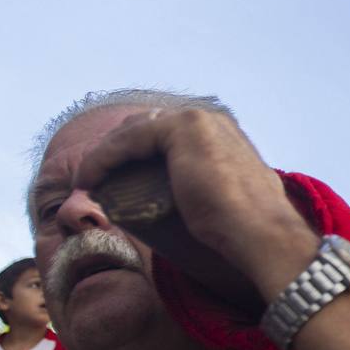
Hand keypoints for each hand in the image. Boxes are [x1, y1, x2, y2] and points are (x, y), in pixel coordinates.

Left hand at [73, 108, 318, 299]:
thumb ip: (223, 187)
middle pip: (147, 126)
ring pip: (134, 130)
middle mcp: (211, 119)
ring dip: (106, 154)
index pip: (168, 132)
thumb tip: (213, 202)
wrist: (260, 230)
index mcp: (224, 133)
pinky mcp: (181, 129)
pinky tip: (89, 179)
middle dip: (118, 149)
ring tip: (90, 180)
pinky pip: (127, 140)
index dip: (138, 152)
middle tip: (99, 178)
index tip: (118, 179)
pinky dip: (102, 159)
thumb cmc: (248, 225)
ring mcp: (197, 120)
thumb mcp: (233, 198)